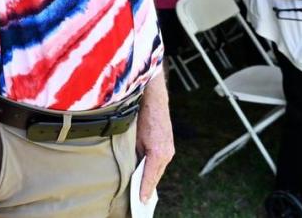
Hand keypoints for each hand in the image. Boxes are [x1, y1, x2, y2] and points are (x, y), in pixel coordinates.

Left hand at [136, 76, 174, 201]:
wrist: (154, 99)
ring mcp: (169, 150)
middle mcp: (166, 153)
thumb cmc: (141, 117)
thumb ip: (135, 154)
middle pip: (155, 176)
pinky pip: (160, 163)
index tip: (140, 201)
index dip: (144, 190)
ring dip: (151, 179)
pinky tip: (148, 176)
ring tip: (144, 193)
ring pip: (158, 170)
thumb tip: (132, 168)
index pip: (149, 177)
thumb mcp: (134, 138)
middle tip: (141, 202)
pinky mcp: (169, 146)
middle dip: (148, 188)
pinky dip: (154, 170)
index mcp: (158, 153)